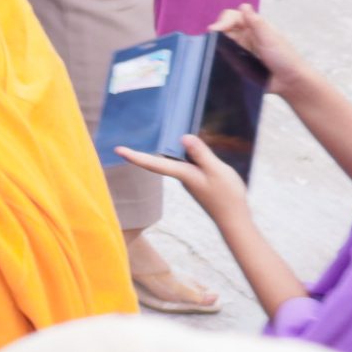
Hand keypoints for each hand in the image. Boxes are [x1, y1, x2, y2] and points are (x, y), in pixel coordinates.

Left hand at [115, 135, 250, 223]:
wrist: (234, 218)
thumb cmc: (226, 196)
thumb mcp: (216, 170)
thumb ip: (201, 154)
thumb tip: (184, 137)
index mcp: (182, 174)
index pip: (153, 163)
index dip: (135, 156)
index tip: (117, 150)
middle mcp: (181, 176)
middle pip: (159, 160)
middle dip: (143, 152)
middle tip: (123, 144)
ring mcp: (188, 179)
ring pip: (175, 160)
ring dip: (167, 148)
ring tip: (160, 133)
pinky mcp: (197, 180)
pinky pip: (187, 163)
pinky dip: (185, 153)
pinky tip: (190, 145)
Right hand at [211, 4, 310, 92]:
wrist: (290, 82)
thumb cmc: (285, 58)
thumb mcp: (270, 38)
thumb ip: (256, 23)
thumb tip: (243, 6)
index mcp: (254, 27)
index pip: (232, 17)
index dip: (222, 21)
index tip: (214, 31)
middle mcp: (246, 37)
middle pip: (224, 29)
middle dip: (216, 33)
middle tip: (209, 41)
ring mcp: (241, 51)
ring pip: (222, 43)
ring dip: (215, 45)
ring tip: (209, 51)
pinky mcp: (238, 64)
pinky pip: (224, 58)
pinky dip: (218, 58)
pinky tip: (214, 61)